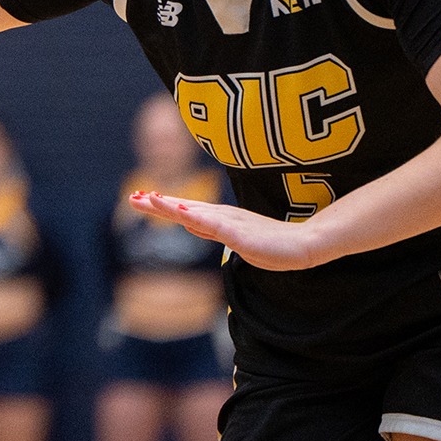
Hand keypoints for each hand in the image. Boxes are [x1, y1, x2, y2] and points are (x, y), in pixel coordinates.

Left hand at [128, 191, 330, 271]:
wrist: (307, 244)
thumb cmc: (274, 242)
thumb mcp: (233, 238)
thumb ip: (211, 230)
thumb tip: (189, 224)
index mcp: (219, 219)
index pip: (184, 211)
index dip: (161, 204)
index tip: (138, 197)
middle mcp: (222, 217)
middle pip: (183, 209)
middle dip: (157, 204)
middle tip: (132, 196)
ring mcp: (231, 224)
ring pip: (195, 213)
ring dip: (172, 206)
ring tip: (149, 199)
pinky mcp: (242, 233)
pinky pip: (217, 226)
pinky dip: (199, 219)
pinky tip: (184, 215)